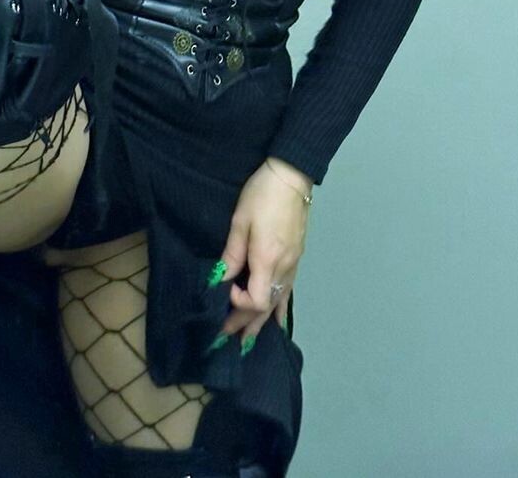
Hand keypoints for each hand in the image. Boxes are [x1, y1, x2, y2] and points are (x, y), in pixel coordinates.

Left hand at [210, 158, 311, 353]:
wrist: (292, 178)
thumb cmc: (262, 195)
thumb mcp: (240, 221)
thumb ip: (232, 253)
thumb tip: (220, 279)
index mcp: (267, 260)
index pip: (256, 300)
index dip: (238, 303)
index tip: (224, 290)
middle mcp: (284, 268)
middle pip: (266, 308)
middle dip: (244, 324)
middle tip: (225, 338)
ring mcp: (293, 265)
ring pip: (277, 303)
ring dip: (261, 323)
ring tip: (246, 340)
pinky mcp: (297, 259)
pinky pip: (288, 293)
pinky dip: (279, 310)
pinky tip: (276, 323)